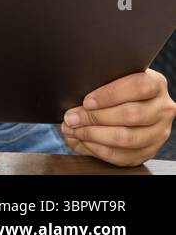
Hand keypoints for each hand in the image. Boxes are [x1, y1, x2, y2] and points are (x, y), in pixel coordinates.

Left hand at [60, 68, 175, 165]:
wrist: (126, 107)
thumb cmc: (112, 90)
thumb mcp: (110, 79)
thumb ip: (98, 83)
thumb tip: (74, 103)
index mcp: (155, 83)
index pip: (138, 87)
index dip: (110, 95)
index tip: (87, 101)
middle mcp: (163, 108)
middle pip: (131, 114)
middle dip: (96, 117)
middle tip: (72, 118)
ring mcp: (159, 132)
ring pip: (128, 138)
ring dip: (94, 135)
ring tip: (74, 130)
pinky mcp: (150, 151)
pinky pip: (124, 155)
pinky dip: (98, 149)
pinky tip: (84, 141)